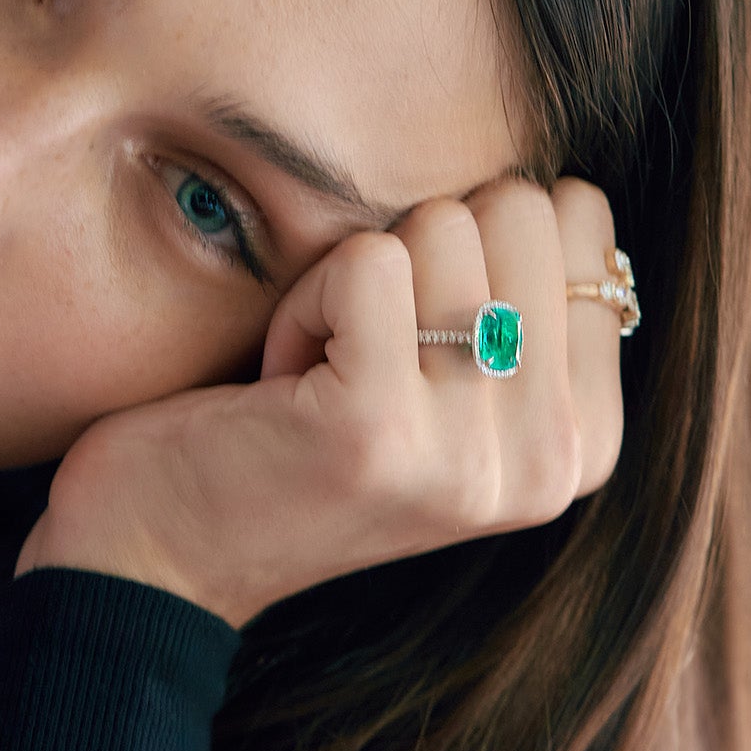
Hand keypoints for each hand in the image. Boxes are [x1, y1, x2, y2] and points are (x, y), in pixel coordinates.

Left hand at [15, 177, 625, 626]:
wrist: (163, 559)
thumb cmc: (296, 443)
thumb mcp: (450, 390)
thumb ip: (525, 307)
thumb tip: (566, 192)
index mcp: (587, 439)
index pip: (580, 217)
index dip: (472, 243)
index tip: (415, 339)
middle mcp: (552, 459)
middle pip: (517, 208)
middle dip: (416, 254)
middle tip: (360, 353)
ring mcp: (468, 452)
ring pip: (443, 225)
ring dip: (351, 282)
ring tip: (319, 376)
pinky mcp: (375, 427)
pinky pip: (363, 260)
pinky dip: (303, 299)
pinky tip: (281, 379)